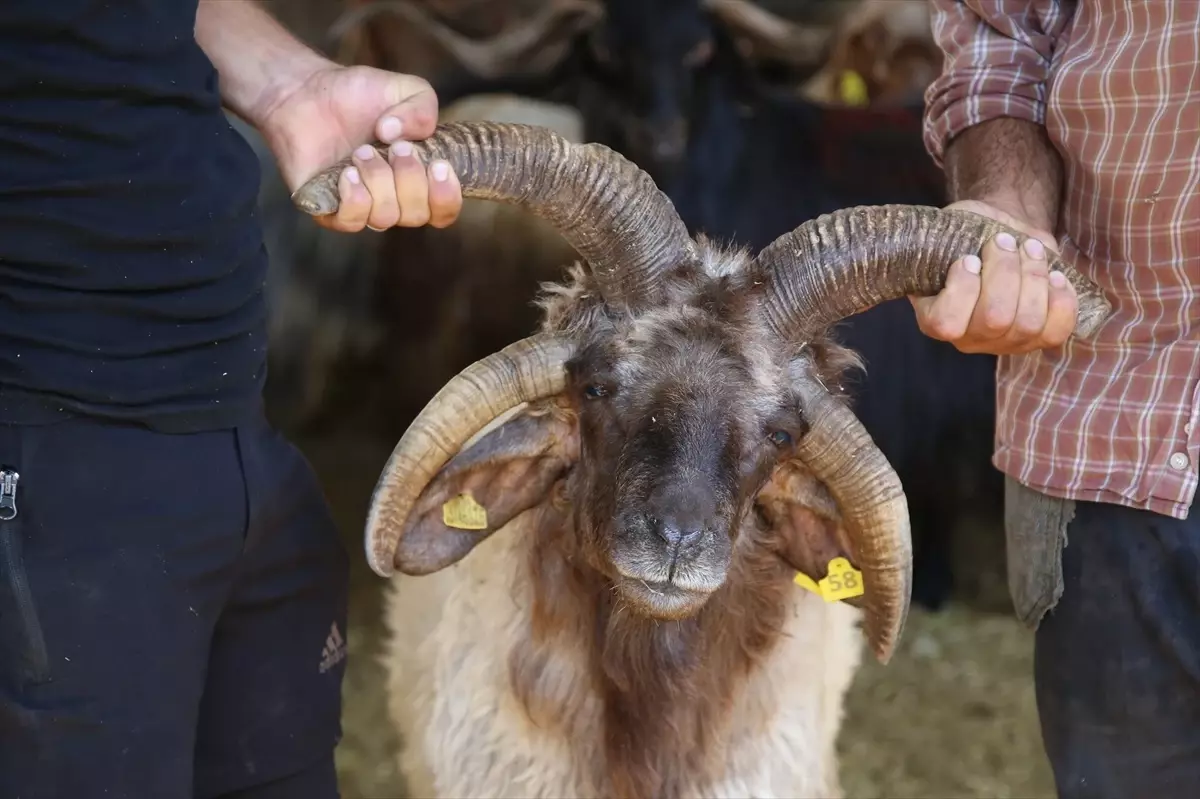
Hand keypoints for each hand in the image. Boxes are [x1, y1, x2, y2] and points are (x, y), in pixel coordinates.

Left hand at [260, 64, 463, 232]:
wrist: (306, 92)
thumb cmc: (358, 95)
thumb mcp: (406, 89)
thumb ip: (424, 109)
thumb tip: (403, 140)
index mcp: (418, 178)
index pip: (443, 211)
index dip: (446, 198)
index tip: (438, 166)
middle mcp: (392, 199)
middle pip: (416, 215)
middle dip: (410, 180)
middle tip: (395, 147)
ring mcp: (362, 207)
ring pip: (385, 217)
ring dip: (379, 181)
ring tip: (362, 151)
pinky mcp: (329, 209)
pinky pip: (352, 222)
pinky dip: (355, 198)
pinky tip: (347, 172)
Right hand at [909, 199, 1077, 354]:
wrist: (1002, 240)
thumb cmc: (970, 235)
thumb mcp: (950, 229)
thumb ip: (948, 238)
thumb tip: (962, 245)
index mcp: (934, 317)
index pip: (946, 323)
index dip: (963, 288)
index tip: (969, 258)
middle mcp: (968, 339)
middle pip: (995, 318)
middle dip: (1005, 271)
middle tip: (1005, 241)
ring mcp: (1004, 343)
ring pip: (1028, 323)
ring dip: (1034, 278)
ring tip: (1031, 250)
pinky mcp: (1037, 340)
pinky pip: (1056, 331)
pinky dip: (1060, 300)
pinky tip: (1055, 276)